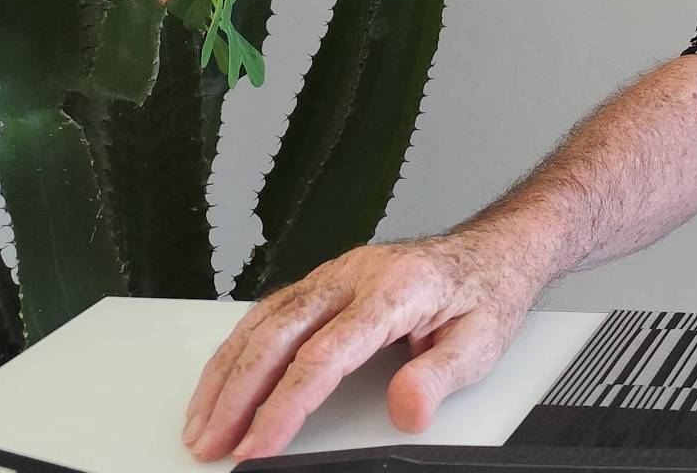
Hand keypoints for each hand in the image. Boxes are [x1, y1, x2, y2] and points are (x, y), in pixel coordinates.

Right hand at [180, 232, 540, 461]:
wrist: (494, 250)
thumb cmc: (486, 293)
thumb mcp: (482, 342)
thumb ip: (440, 377)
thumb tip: (406, 409)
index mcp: (395, 289)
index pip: (324, 356)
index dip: (285, 406)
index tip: (257, 447)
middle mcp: (356, 275)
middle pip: (278, 336)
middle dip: (237, 396)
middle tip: (212, 445)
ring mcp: (336, 274)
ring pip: (262, 322)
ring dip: (225, 375)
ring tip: (202, 424)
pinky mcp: (325, 280)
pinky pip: (268, 312)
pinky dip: (236, 350)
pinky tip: (220, 381)